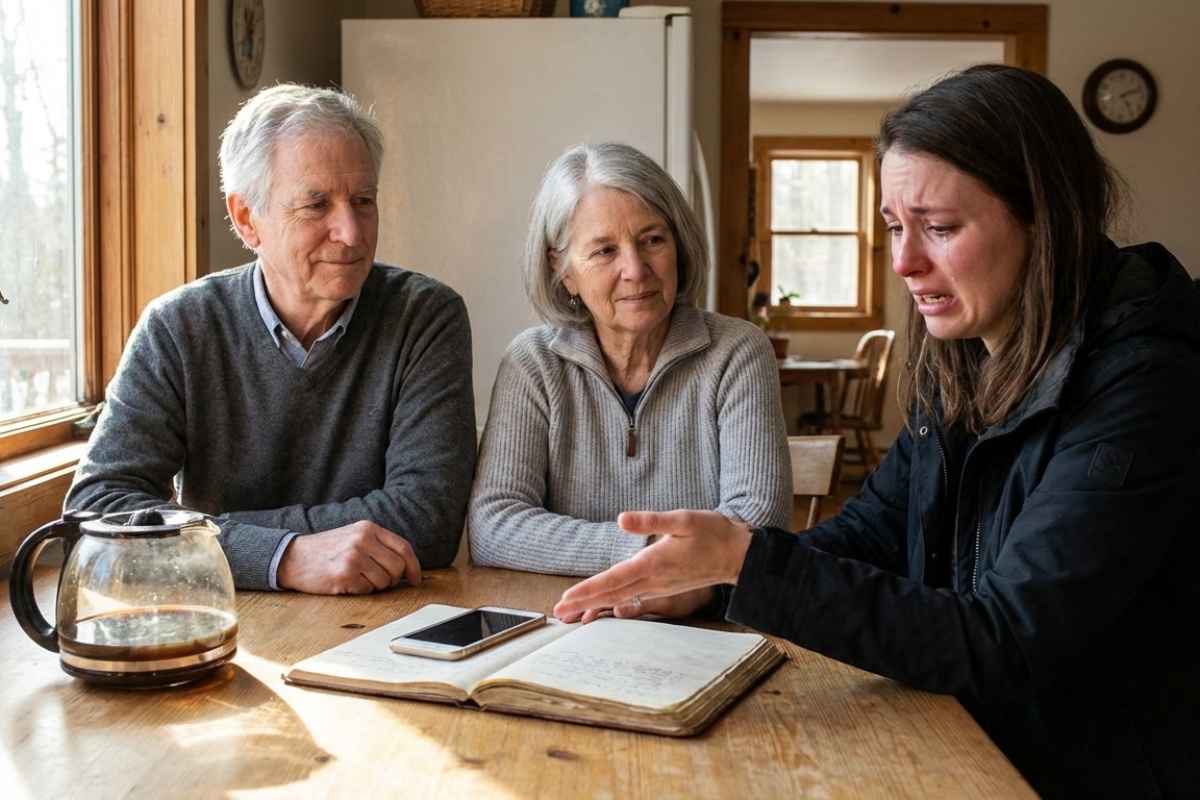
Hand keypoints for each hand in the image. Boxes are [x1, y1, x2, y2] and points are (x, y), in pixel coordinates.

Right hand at [277, 520, 422, 594]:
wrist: (293, 557)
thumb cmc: (326, 550)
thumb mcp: (353, 537)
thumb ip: (378, 546)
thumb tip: (406, 568)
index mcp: (368, 528)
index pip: (403, 547)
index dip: (414, 566)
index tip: (416, 580)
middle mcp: (363, 539)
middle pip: (397, 567)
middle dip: (392, 580)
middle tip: (377, 581)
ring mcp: (354, 556)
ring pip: (384, 581)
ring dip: (374, 586)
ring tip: (357, 579)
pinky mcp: (345, 574)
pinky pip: (367, 590)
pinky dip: (360, 591)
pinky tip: (346, 583)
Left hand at [554, 510, 751, 621]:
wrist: (738, 556)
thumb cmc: (712, 533)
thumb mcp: (683, 519)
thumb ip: (651, 520)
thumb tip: (621, 519)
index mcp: (653, 563)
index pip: (613, 579)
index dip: (587, 589)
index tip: (566, 597)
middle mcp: (653, 580)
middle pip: (611, 594)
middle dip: (583, 603)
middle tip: (557, 612)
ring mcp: (658, 587)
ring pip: (620, 598)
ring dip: (594, 604)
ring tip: (572, 611)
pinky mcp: (663, 588)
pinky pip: (631, 597)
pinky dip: (612, 601)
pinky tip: (604, 603)